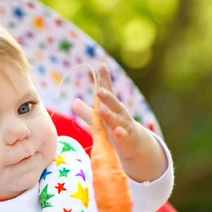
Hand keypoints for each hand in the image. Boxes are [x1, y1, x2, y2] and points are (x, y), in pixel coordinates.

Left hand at [72, 63, 167, 181]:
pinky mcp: (128, 139)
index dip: (105, 79)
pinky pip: (124, 137)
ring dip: (110, 115)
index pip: (108, 92)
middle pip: (113, 104)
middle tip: (98, 90)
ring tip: (102, 110)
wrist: (136, 146)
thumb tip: (74, 101)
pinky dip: (120, 134)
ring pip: (117, 120)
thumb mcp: (101, 122)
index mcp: (112, 108)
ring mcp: (125, 126)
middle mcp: (120, 114)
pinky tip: (117, 132)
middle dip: (107, 97)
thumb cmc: (117, 131)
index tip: (102, 65)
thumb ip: (88, 113)